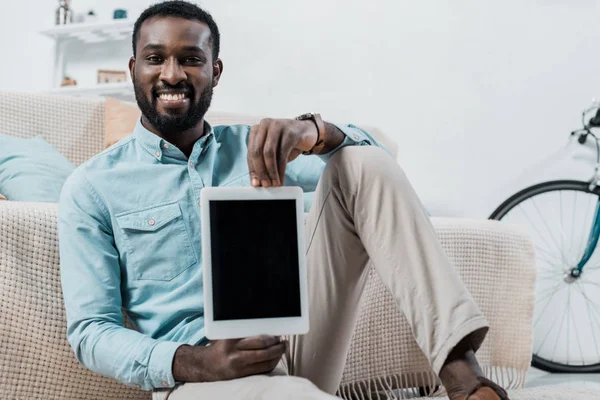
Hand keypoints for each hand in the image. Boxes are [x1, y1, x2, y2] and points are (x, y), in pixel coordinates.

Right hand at [172, 335, 286, 381]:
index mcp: (233, 340)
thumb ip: (244, 330)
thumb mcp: (229, 335)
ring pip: (265, 361)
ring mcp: (239, 366)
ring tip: (282, 349)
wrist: (206, 365)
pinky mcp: (241, 375)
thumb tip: (265, 325)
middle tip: (283, 341)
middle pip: (264, 350)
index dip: (272, 337)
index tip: (278, 334)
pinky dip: (272, 364)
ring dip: (278, 355)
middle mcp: (236, 353)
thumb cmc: (221, 346)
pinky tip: (275, 358)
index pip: (258, 339)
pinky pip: (262, 370)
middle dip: (278, 346)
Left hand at [247, 118, 318, 187]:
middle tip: (265, 185)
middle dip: (260, 171)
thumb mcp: (273, 152)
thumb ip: (263, 164)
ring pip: (269, 153)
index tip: (255, 183)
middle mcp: (264, 125)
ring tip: (274, 183)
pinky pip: (282, 154)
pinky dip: (281, 170)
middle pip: (257, 152)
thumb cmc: (287, 143)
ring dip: (271, 172)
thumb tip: (257, 182)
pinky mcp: (290, 133)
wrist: (307, 132)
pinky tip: (281, 178)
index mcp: (256, 129)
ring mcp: (277, 127)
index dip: (252, 170)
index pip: (250, 153)